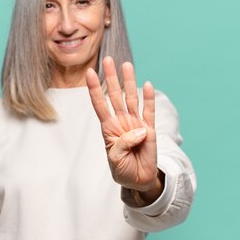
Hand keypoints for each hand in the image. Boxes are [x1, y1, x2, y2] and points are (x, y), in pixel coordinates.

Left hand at [86, 57, 161, 202]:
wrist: (138, 180)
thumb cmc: (123, 169)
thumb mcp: (115, 158)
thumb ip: (123, 143)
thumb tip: (140, 130)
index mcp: (109, 128)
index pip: (99, 104)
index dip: (94, 89)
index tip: (89, 73)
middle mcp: (121, 121)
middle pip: (115, 95)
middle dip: (111, 77)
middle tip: (108, 59)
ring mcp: (136, 123)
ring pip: (131, 98)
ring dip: (129, 81)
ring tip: (127, 65)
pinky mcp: (150, 129)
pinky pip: (149, 111)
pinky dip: (148, 99)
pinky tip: (147, 85)